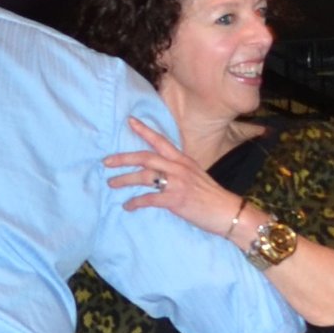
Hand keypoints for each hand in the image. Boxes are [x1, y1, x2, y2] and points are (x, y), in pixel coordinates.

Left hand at [106, 120, 244, 236]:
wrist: (227, 211)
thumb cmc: (211, 196)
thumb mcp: (195, 175)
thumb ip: (178, 170)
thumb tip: (161, 172)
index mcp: (183, 160)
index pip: (161, 141)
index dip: (144, 131)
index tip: (130, 121)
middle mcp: (178, 167)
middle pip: (145, 157)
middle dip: (123, 158)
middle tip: (106, 161)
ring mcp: (176, 183)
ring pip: (144, 176)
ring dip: (124, 180)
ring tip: (111, 183)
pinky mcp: (175, 200)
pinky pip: (149, 199)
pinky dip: (135, 202)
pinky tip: (127, 206)